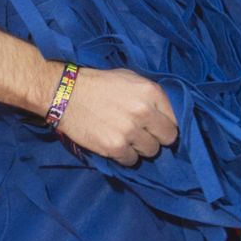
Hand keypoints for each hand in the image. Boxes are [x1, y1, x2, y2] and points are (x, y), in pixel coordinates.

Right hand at [52, 66, 178, 167]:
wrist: (65, 93)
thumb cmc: (99, 84)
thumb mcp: (130, 79)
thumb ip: (151, 96)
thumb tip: (168, 116)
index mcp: (151, 92)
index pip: (175, 119)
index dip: (165, 124)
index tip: (156, 126)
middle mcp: (144, 112)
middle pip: (167, 138)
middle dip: (156, 137)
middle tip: (141, 133)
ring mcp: (130, 131)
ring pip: (150, 151)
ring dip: (139, 147)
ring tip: (124, 137)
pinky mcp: (114, 147)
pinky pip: (131, 161)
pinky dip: (124, 156)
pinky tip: (113, 143)